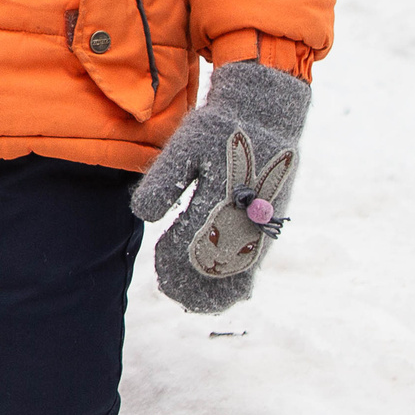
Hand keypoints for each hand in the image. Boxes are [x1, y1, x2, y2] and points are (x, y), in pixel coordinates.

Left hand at [131, 61, 307, 314]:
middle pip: (216, 263)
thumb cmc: (220, 127)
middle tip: (170, 292)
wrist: (264, 112)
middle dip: (192, 280)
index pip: (194, 244)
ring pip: (241, 268)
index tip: (161, 277)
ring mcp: (262, 221)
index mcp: (221, 200)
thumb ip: (165, 182)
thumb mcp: (186, 146)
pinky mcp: (271, 220)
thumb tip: (143, 215)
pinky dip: (243, 279)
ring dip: (217, 286)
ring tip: (196, 302)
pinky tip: (233, 296)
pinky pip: (258, 259)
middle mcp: (245, 216)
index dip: (175, 263)